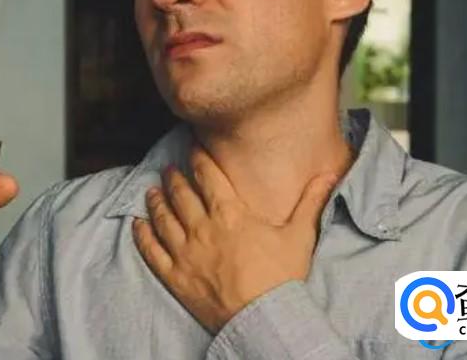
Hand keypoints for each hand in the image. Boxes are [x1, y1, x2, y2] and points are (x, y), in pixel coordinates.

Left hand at [132, 147, 336, 333]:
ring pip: (162, 218)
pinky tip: (137, 225)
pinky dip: (142, 235)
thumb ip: (311, 202)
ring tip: (151, 190)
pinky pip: (152, 251)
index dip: (198, 159)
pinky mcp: (175, 276)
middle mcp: (202, 227)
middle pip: (181, 194)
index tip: (191, 148)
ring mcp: (185, 252)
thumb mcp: (300, 235)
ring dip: (155, 201)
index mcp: (230, 213)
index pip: (208, 176)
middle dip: (174, 177)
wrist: (264, 318)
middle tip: (169, 168)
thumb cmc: (282, 277)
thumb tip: (329, 174)